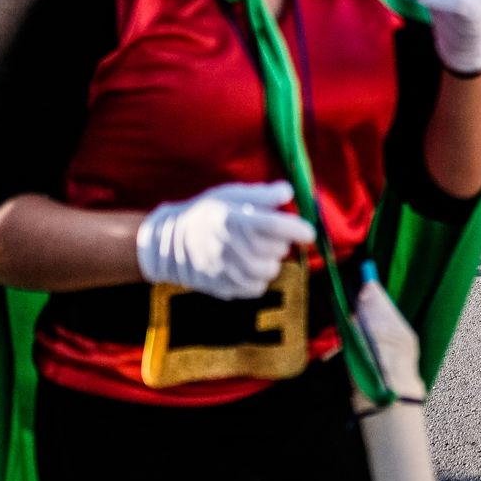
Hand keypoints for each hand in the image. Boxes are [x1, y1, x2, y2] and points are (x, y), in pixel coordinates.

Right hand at [137, 181, 315, 299]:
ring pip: (268, 271)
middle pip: (275, 250)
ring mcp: (224, 269)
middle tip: (269, 235)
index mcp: (232, 219)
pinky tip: (249, 266)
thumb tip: (288, 192)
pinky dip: (259, 278)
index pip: (272, 225)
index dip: (295, 229)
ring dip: (270, 261)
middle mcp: (228, 245)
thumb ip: (261, 195)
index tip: (309, 233)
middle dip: (280, 242)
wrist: (171, 242)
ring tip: (259, 251)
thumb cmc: (208, 213)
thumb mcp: (231, 195)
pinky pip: (256, 288)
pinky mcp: (223, 286)